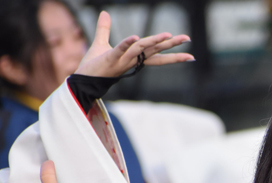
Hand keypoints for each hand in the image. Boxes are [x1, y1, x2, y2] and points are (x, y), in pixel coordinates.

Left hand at [75, 11, 193, 77]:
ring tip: (168, 35)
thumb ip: (104, 28)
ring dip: (155, 42)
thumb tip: (104, 13)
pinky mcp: (109, 60)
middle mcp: (131, 60)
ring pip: (141, 49)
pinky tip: (135, 37)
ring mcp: (122, 61)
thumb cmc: (93, 65)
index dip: (172, 52)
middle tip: (188, 40)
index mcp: (133, 57)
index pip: (156, 54)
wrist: (82, 80)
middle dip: (172, 46)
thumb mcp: (100, 43)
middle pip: (155, 51)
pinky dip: (127, 44)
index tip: (189, 52)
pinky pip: (120, 51)